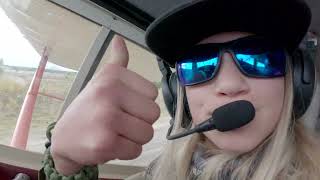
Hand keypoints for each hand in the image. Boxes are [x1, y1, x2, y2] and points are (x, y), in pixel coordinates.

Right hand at [50, 35, 159, 174]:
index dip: (141, 103)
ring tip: (115, 133)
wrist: (64, 138)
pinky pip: (136, 150)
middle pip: (153, 114)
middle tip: (120, 122)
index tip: (123, 106)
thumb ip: (117, 62)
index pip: (152, 93)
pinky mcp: (105, 143)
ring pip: (147, 134)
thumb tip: (119, 39)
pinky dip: (126, 152)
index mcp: (112, 76)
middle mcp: (109, 92)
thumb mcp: (101, 81)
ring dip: (134, 138)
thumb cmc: (89, 108)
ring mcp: (107, 118)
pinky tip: (110, 145)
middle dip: (140, 122)